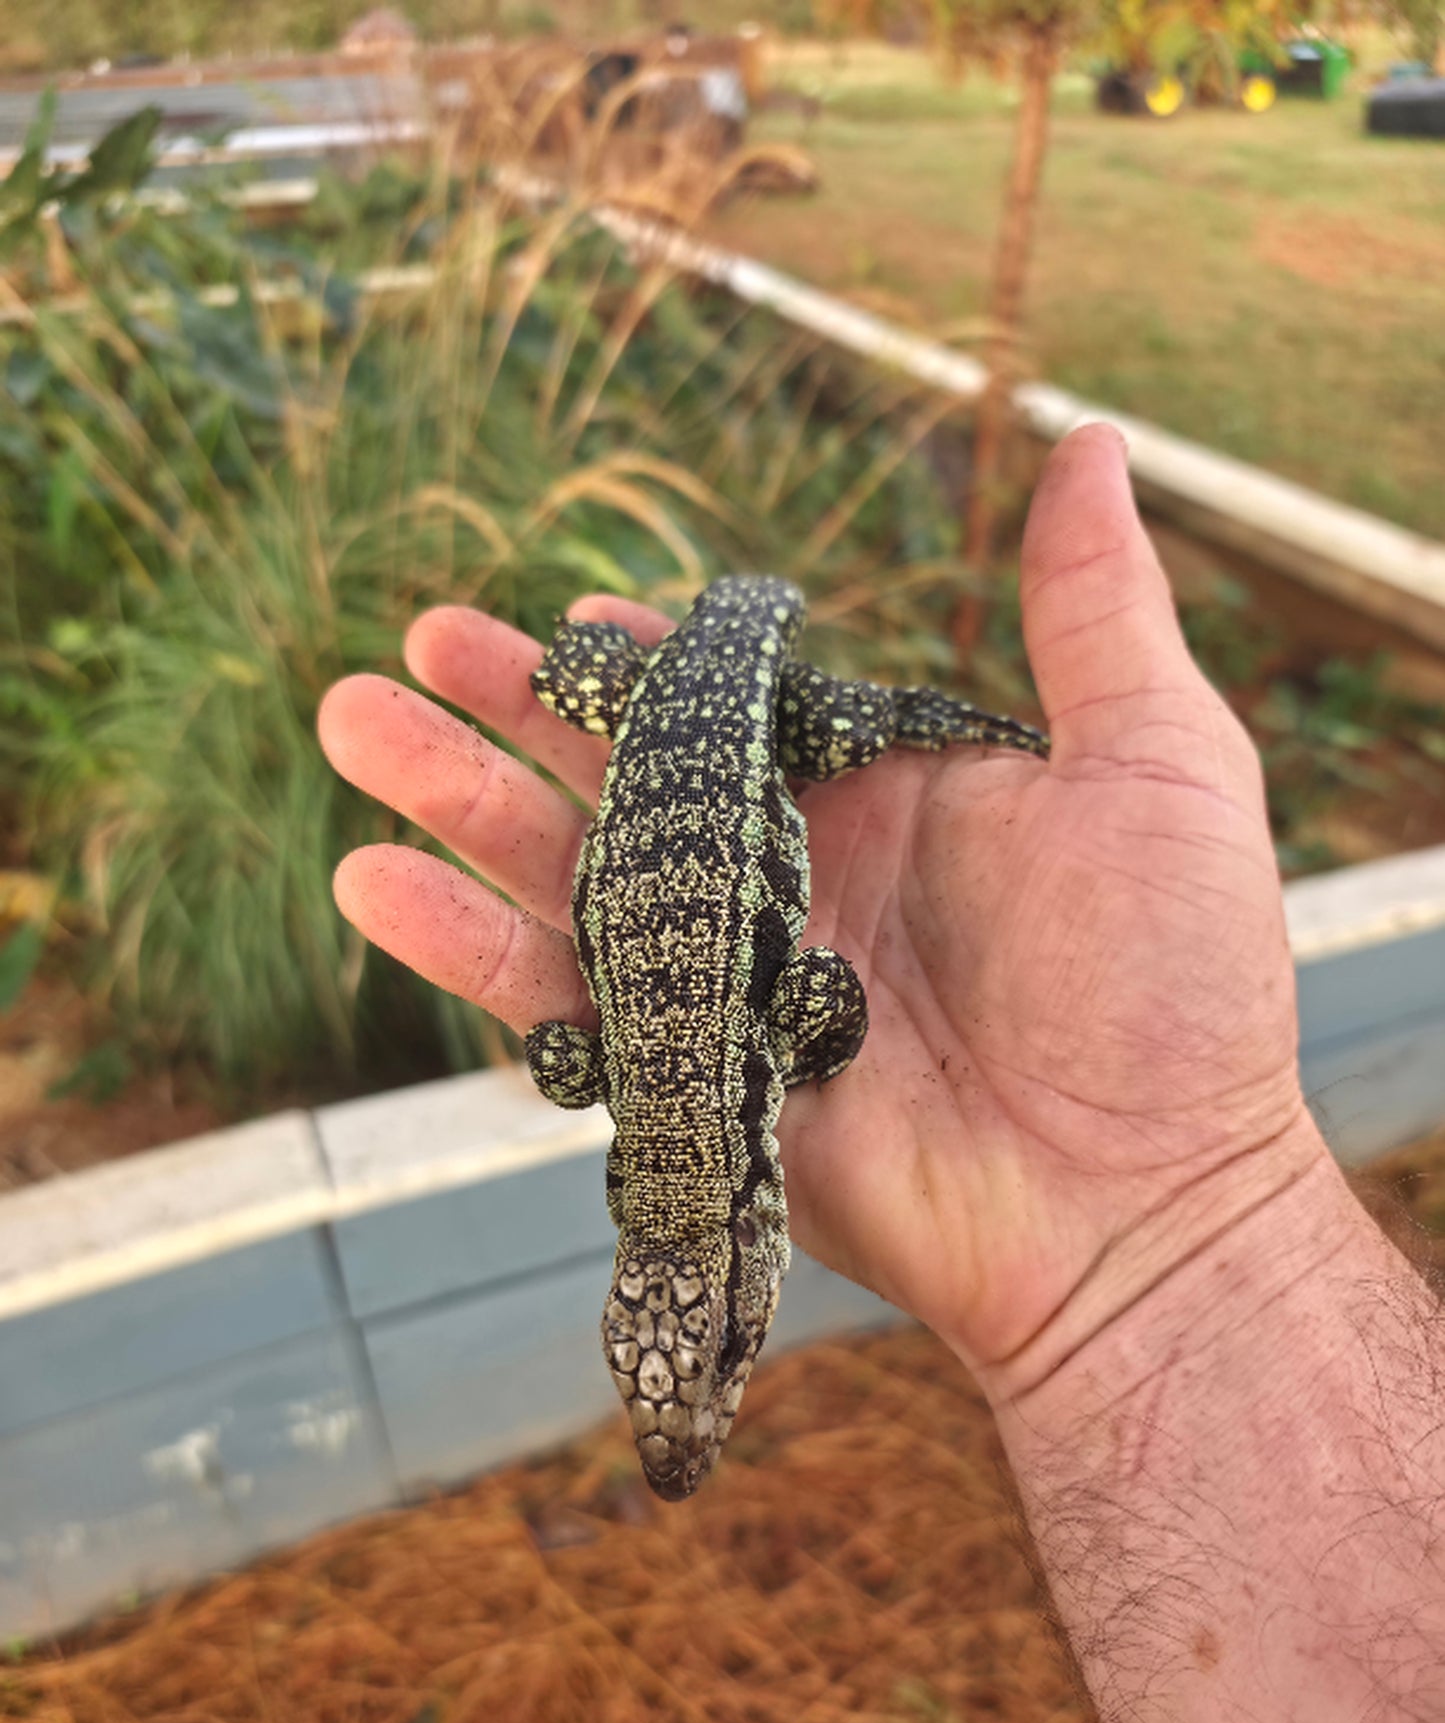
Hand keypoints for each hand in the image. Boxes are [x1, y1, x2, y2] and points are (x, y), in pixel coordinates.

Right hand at [318, 425, 1323, 1402]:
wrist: (1138, 1207)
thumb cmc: (1170, 989)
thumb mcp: (1158, 767)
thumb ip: (1093, 613)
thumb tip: (1088, 442)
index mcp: (880, 797)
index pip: (736, 709)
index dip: (644, 660)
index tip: (565, 610)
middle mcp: (792, 880)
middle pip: (623, 779)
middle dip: (514, 710)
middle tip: (411, 646)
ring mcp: (734, 981)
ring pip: (567, 875)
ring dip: (457, 800)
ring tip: (354, 724)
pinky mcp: (692, 1079)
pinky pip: (560, 1005)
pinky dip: (466, 946)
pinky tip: (376, 881)